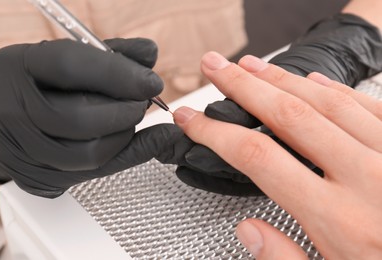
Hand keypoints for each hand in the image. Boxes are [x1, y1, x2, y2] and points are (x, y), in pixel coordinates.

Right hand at [0, 38, 172, 197]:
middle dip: (126, 111)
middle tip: (141, 102)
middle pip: (81, 118)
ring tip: (128, 118)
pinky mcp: (39, 179)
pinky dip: (126, 156)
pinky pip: (94, 173)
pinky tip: (145, 143)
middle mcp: (15, 112)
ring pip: (91, 153)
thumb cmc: (34, 83)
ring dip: (124, 134)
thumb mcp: (61, 56)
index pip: (70, 67)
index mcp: (19, 68)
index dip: (118, 75)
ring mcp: (25, 151)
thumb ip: (107, 54)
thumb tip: (148, 54)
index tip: (151, 82)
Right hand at [173, 52, 381, 258]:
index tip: (192, 118)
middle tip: (216, 67)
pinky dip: (334, 91)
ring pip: (326, 104)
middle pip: (287, 116)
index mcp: (340, 222)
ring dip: (283, 80)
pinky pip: (369, 109)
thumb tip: (250, 231)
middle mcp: (367, 182)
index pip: (256, 158)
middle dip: (243, 86)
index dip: (215, 133)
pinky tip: (312, 82)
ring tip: (252, 67)